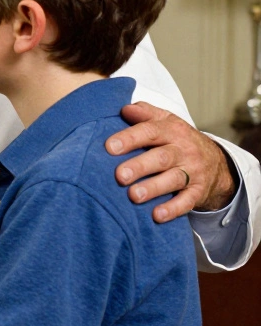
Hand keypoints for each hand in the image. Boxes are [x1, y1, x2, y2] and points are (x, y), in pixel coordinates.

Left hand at [109, 102, 236, 220]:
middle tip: (119, 175)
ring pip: (173, 180)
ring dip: (153, 188)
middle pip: (161, 157)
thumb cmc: (177, 140)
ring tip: (133, 195)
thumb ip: (145, 113)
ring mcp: (193, 172)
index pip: (150, 131)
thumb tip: (124, 109)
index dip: (130, 138)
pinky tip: (156, 215)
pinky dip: (173, 209)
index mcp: (172, 131)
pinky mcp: (198, 192)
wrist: (216, 162)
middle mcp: (183, 150)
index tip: (109, 147)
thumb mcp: (165, 121)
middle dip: (140, 166)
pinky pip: (187, 202)